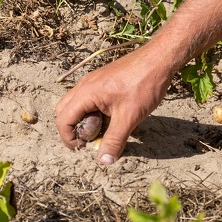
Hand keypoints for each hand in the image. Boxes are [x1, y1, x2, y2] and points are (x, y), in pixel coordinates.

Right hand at [55, 43, 173, 164]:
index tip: (83, 148)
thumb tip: (104, 161)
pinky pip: (90, 98)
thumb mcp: (129, 117)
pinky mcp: (104, 80)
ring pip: (77, 103)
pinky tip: (114, 117)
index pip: (63, 118)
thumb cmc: (143, 85)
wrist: (159, 59)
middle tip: (89, 141)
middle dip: (72, 129)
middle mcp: (85, 84)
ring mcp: (94, 80)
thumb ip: (114, 140)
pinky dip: (94, 111)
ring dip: (84, 120)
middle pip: (64, 110)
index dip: (68, 138)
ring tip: (103, 130)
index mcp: (86, 92)